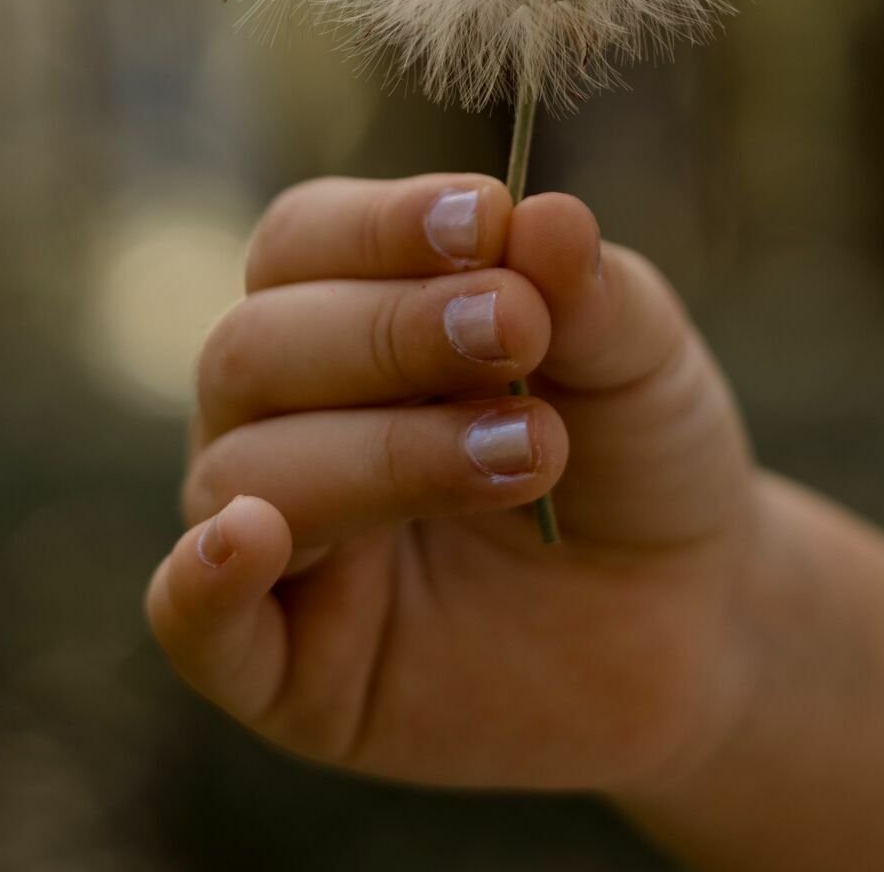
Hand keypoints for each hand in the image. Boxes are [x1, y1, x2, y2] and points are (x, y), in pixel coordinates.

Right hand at [147, 174, 758, 792]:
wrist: (693, 619)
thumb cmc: (638, 456)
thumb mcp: (640, 359)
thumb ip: (589, 293)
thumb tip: (542, 213)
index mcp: (346, 312)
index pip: (302, 241)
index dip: (380, 227)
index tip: (487, 219)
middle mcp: (287, 415)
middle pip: (255, 345)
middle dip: (388, 332)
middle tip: (517, 330)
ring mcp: (282, 540)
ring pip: (244, 469)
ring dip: (384, 449)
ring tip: (531, 450)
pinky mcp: (286, 670)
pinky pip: (190, 625)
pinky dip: (201, 580)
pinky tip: (249, 539)